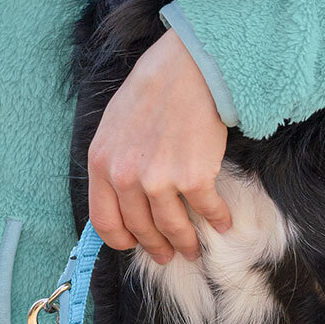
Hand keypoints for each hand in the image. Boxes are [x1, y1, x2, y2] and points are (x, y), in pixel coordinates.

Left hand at [88, 28, 232, 263]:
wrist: (187, 69)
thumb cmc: (152, 90)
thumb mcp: (114, 125)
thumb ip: (113, 162)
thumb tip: (121, 194)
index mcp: (101, 163)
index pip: (103, 219)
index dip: (120, 239)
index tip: (133, 245)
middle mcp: (126, 176)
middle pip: (139, 228)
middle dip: (156, 247)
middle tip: (168, 255)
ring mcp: (159, 179)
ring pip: (172, 227)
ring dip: (185, 243)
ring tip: (193, 249)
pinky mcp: (193, 176)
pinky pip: (206, 209)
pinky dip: (217, 220)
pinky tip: (223, 223)